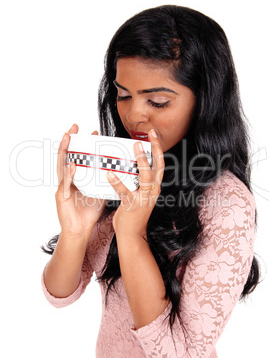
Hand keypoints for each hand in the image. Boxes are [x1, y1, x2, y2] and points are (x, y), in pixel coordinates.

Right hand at [55, 124, 106, 238]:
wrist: (80, 230)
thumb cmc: (88, 212)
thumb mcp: (98, 192)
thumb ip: (104, 181)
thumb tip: (118, 171)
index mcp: (76, 178)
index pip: (79, 157)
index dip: (83, 145)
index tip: (92, 133)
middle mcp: (67, 180)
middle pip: (66, 156)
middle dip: (69, 141)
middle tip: (75, 127)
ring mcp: (62, 187)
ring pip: (61, 165)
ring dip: (64, 150)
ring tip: (68, 137)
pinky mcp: (61, 197)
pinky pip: (65, 183)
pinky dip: (69, 174)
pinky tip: (72, 165)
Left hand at [106, 129, 164, 237]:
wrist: (132, 234)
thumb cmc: (133, 213)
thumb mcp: (140, 194)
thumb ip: (137, 181)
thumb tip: (128, 163)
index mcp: (154, 187)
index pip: (159, 164)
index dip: (157, 148)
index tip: (153, 134)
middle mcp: (152, 191)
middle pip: (157, 167)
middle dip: (154, 150)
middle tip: (148, 136)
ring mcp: (144, 198)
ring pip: (146, 177)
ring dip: (141, 161)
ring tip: (135, 148)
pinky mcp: (132, 205)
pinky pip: (125, 191)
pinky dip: (117, 182)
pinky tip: (109, 173)